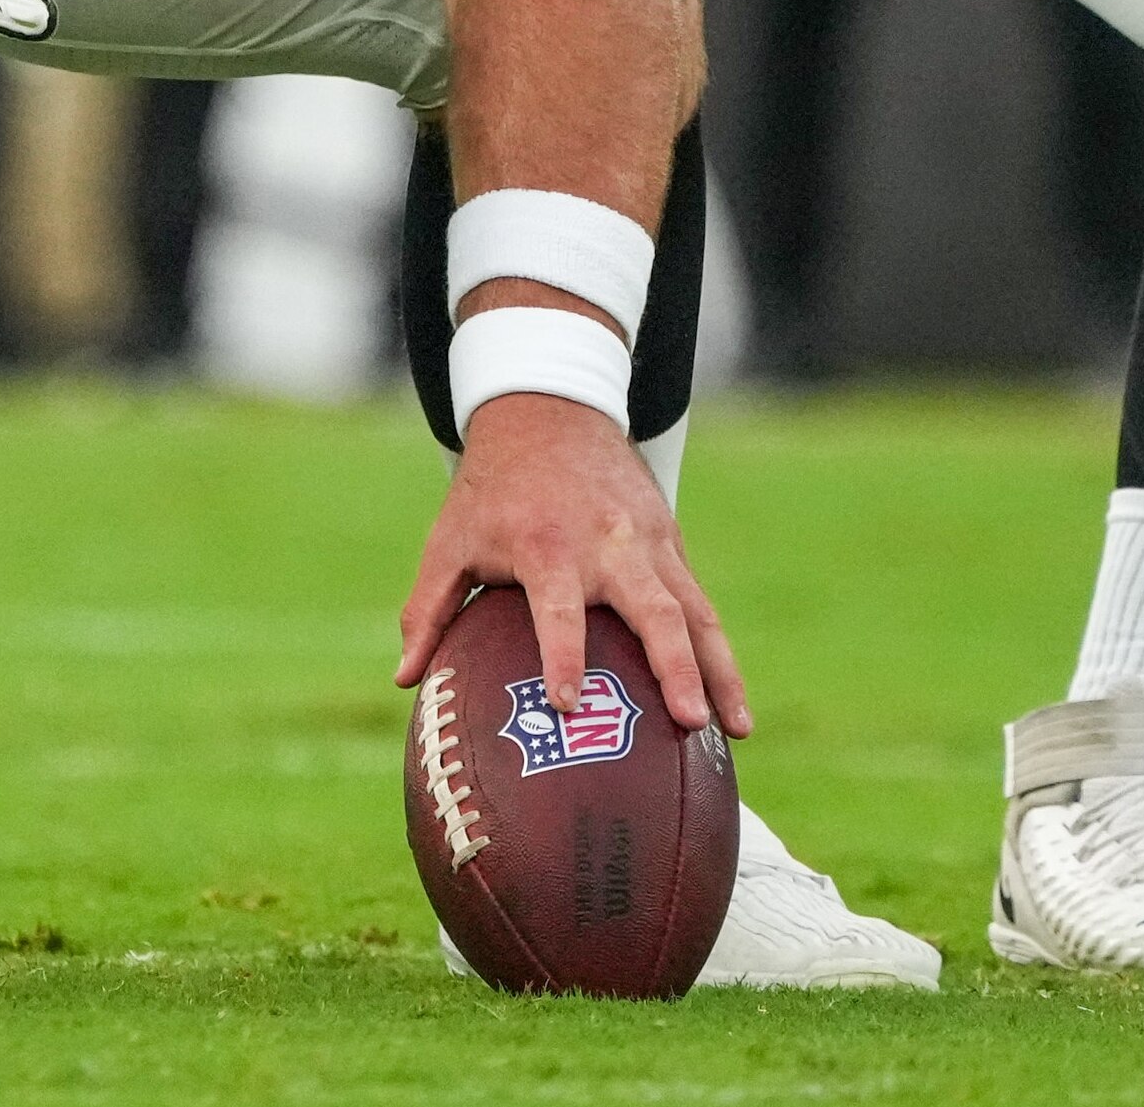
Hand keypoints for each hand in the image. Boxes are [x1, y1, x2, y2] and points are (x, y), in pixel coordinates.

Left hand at [393, 387, 751, 742]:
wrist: (552, 412)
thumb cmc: (492, 490)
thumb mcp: (450, 540)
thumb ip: (427, 608)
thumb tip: (406, 679)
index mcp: (548, 547)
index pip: (559, 610)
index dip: (562, 656)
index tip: (567, 705)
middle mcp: (609, 544)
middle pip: (655, 611)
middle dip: (676, 668)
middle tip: (690, 723)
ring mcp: (649, 542)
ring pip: (696, 611)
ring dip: (721, 671)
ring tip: (737, 730)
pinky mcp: (670, 541)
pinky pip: (701, 602)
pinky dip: (720, 651)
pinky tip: (731, 702)